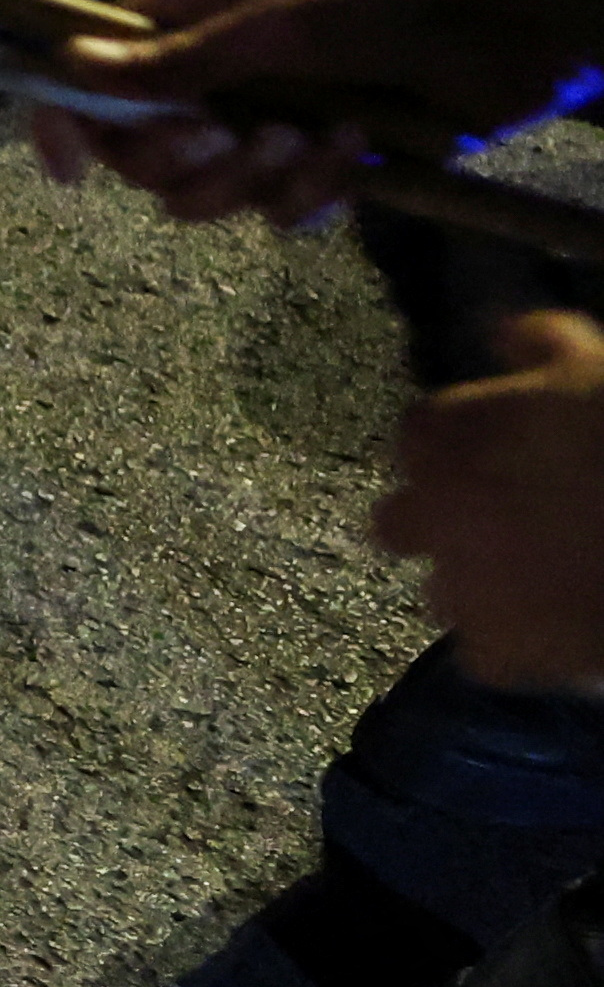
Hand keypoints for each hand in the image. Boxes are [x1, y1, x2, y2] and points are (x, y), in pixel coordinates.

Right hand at [22, 0, 603, 222]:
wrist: (513, 21)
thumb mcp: (277, 22)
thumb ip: (176, 59)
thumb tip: (67, 68)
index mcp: (192, 21)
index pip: (95, 77)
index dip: (70, 122)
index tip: (71, 171)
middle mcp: (219, 76)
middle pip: (144, 154)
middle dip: (183, 161)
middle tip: (228, 141)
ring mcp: (269, 122)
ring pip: (209, 194)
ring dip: (255, 180)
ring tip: (314, 140)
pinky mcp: (323, 163)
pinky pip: (280, 210)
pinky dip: (313, 191)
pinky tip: (357, 150)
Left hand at [372, 312, 603, 690]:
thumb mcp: (592, 364)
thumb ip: (539, 343)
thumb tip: (506, 334)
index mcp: (440, 435)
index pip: (421, 438)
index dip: (464, 447)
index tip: (506, 455)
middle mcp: (426, 512)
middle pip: (401, 522)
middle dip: (441, 521)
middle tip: (512, 522)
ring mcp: (456, 587)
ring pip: (446, 590)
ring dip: (484, 583)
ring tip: (554, 575)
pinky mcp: (496, 652)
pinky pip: (488, 652)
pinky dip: (520, 643)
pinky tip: (569, 622)